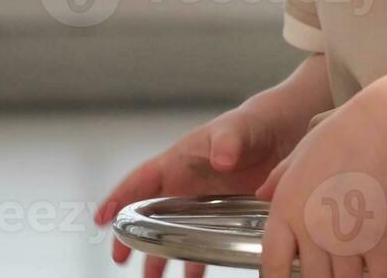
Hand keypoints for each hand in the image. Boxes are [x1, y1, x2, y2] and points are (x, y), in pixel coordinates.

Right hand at [96, 98, 305, 277]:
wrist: (285, 131)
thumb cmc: (253, 124)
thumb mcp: (240, 130)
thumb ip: (229, 141)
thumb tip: (221, 157)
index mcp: (179, 161)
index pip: (141, 181)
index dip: (119, 198)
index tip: (101, 219)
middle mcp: (186, 185)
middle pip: (150, 214)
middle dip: (133, 236)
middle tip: (120, 258)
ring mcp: (204, 203)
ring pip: (175, 234)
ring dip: (162, 257)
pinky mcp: (225, 217)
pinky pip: (205, 244)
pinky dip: (198, 263)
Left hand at [254, 91, 386, 277]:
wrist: (382, 131)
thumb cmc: (340, 136)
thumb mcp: (299, 154)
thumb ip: (278, 179)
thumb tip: (261, 194)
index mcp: (287, 210)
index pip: (273, 263)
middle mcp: (313, 230)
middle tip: (325, 271)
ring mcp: (345, 238)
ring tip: (349, 268)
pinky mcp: (377, 239)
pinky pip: (378, 276)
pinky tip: (377, 274)